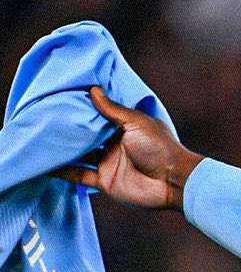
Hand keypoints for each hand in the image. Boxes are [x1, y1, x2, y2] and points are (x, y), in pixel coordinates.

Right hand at [52, 86, 203, 209]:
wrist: (173, 182)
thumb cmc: (161, 148)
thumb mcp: (136, 122)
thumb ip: (113, 109)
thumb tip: (92, 89)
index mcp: (123, 126)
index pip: (97, 114)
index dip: (80, 108)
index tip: (58, 97)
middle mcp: (113, 143)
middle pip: (84, 134)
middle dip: (66, 128)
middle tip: (40, 117)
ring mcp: (108, 162)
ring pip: (78, 154)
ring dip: (60, 148)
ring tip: (36, 138)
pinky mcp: (104, 181)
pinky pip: (79, 175)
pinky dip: (61, 170)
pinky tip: (42, 163)